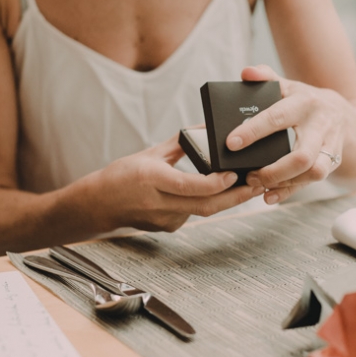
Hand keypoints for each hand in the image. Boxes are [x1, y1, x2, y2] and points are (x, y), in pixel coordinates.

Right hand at [91, 133, 264, 231]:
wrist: (98, 206)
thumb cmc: (121, 175)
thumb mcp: (149, 153)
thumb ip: (179, 143)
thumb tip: (205, 129)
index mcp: (152, 179)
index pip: (190, 185)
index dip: (216, 183)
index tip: (235, 174)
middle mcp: (159, 202)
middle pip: (205, 205)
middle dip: (236, 196)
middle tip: (257, 183)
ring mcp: (164, 219)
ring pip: (203, 210)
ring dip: (226, 199)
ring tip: (248, 185)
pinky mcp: (168, 227)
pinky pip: (193, 213)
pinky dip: (206, 202)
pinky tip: (219, 193)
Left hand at [227, 65, 346, 203]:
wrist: (345, 115)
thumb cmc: (306, 101)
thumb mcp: (289, 85)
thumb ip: (266, 77)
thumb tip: (246, 73)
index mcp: (305, 103)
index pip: (277, 118)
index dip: (253, 131)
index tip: (231, 143)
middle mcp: (321, 125)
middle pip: (301, 156)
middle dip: (273, 171)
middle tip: (249, 176)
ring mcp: (330, 146)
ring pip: (313, 173)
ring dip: (284, 183)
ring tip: (259, 185)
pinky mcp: (333, 163)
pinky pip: (312, 182)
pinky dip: (290, 191)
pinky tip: (270, 195)